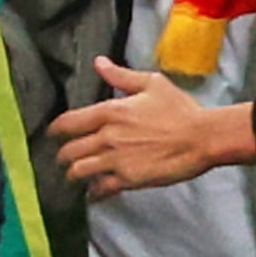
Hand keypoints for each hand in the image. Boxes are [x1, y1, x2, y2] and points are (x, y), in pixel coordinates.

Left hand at [54, 60, 250, 197]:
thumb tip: (99, 63)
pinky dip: (93, 193)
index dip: (56, 130)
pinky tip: (93, 193)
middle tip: (63, 158)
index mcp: (111, 112)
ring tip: (75, 176)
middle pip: (69, 150)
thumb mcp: (152, 84)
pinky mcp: (128, 179)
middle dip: (62, 156)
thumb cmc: (180, 109)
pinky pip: (100, 189)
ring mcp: (116, 159)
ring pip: (79, 171)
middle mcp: (107, 137)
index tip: (53, 134)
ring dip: (73, 174)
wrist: (202, 137)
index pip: (69, 122)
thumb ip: (120, 76)